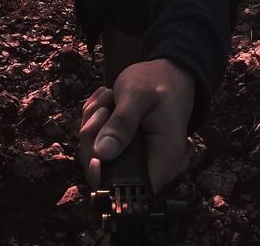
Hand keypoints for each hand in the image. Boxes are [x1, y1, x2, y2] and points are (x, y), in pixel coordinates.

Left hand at [78, 59, 195, 193]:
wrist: (167, 71)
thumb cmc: (158, 81)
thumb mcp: (138, 95)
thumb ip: (122, 122)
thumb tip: (103, 153)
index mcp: (163, 156)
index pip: (134, 187)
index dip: (108, 179)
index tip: (95, 156)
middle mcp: (149, 162)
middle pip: (107, 172)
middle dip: (93, 140)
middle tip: (102, 109)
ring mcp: (133, 155)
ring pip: (97, 156)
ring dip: (92, 126)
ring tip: (106, 100)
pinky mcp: (122, 146)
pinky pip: (96, 143)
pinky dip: (93, 122)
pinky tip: (105, 102)